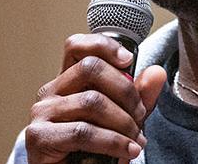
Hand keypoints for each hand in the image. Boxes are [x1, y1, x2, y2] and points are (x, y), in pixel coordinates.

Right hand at [24, 33, 166, 163]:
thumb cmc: (93, 151)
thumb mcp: (123, 120)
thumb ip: (138, 97)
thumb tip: (157, 73)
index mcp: (67, 82)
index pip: (77, 47)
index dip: (103, 46)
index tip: (128, 60)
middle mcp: (51, 92)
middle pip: (90, 68)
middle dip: (125, 91)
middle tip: (140, 115)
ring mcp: (42, 113)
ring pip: (92, 101)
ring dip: (124, 122)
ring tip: (136, 140)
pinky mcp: (40, 137)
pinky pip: (83, 132)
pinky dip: (113, 142)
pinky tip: (127, 151)